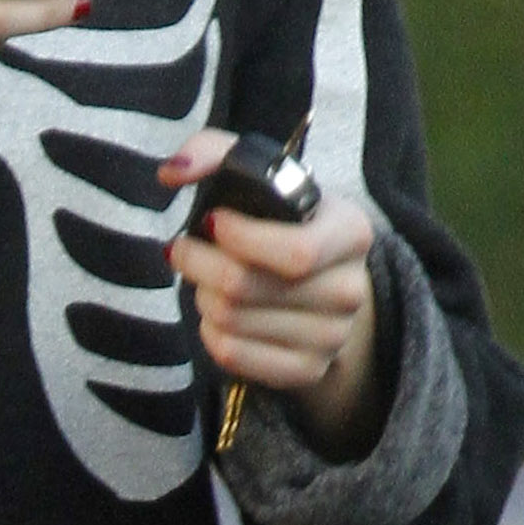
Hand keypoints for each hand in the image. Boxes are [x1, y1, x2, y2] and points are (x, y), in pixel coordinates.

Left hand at [161, 126, 381, 456]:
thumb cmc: (284, 222)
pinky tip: (216, 312)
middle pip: (247, 288)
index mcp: (351, 233)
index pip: (296, 252)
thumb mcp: (265, 177)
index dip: (240, 239)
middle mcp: (350, 290)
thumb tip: (172, 170)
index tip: (211, 221)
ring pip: (232, 321)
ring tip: (205, 279)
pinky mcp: (307, 370)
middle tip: (185, 249)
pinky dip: (209, 331)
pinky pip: (232, 354)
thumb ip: (217, 154)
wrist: (324, 283)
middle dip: (199, 265)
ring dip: (202, 296)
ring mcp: (331, 336)